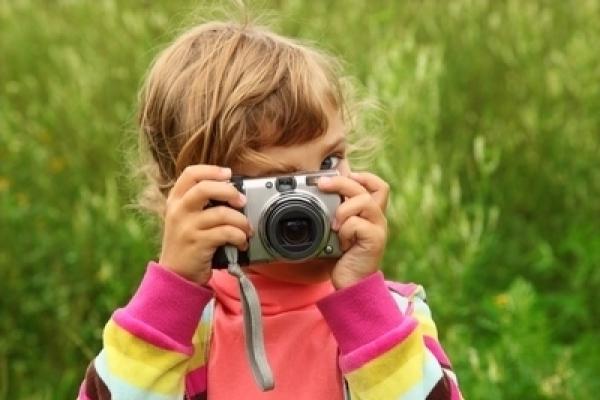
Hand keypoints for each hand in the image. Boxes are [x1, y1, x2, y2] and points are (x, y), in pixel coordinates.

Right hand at [158, 165, 251, 284]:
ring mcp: (187, 227)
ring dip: (241, 220)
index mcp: (176, 200)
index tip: (228, 173)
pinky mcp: (198, 243)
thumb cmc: (186, 243)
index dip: (212, 170)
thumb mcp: (185, 218)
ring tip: (246, 228)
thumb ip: (201, 202)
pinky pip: (226, 233)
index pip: (190, 174)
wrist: (176, 274)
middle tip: (242, 200)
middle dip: (229, 191)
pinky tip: (241, 242)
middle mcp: (179, 211)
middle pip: (205, 188)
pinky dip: (239, 237)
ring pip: (222, 213)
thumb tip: (232, 191)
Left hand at [317, 171, 389, 288]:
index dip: (363, 176)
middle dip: (341, 182)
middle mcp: (377, 218)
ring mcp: (378, 228)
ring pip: (363, 201)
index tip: (342, 176)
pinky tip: (342, 243)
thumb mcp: (336, 230)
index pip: (378, 185)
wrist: (351, 284)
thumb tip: (318, 192)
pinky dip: (344, 230)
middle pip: (366, 187)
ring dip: (343, 210)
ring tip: (334, 226)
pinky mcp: (375, 240)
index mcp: (370, 213)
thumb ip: (335, 212)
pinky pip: (357, 223)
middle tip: (322, 185)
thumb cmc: (341, 257)